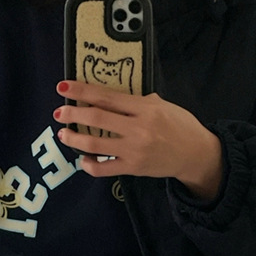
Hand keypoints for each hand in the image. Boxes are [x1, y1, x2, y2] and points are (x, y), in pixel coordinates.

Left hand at [54, 81, 223, 199]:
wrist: (196, 154)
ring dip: (74, 138)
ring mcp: (134, 150)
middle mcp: (138, 129)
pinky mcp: (133, 168)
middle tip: (59, 111)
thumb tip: (114, 96)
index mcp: (145, 108)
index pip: (107, 97)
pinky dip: (90, 165)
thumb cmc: (181, 126)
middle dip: (72, 114)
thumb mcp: (164, 105)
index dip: (82, 91)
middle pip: (96, 119)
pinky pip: (104, 168)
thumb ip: (140, 100)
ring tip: (63, 133)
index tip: (64, 86)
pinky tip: (83, 159)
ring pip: (95, 144)